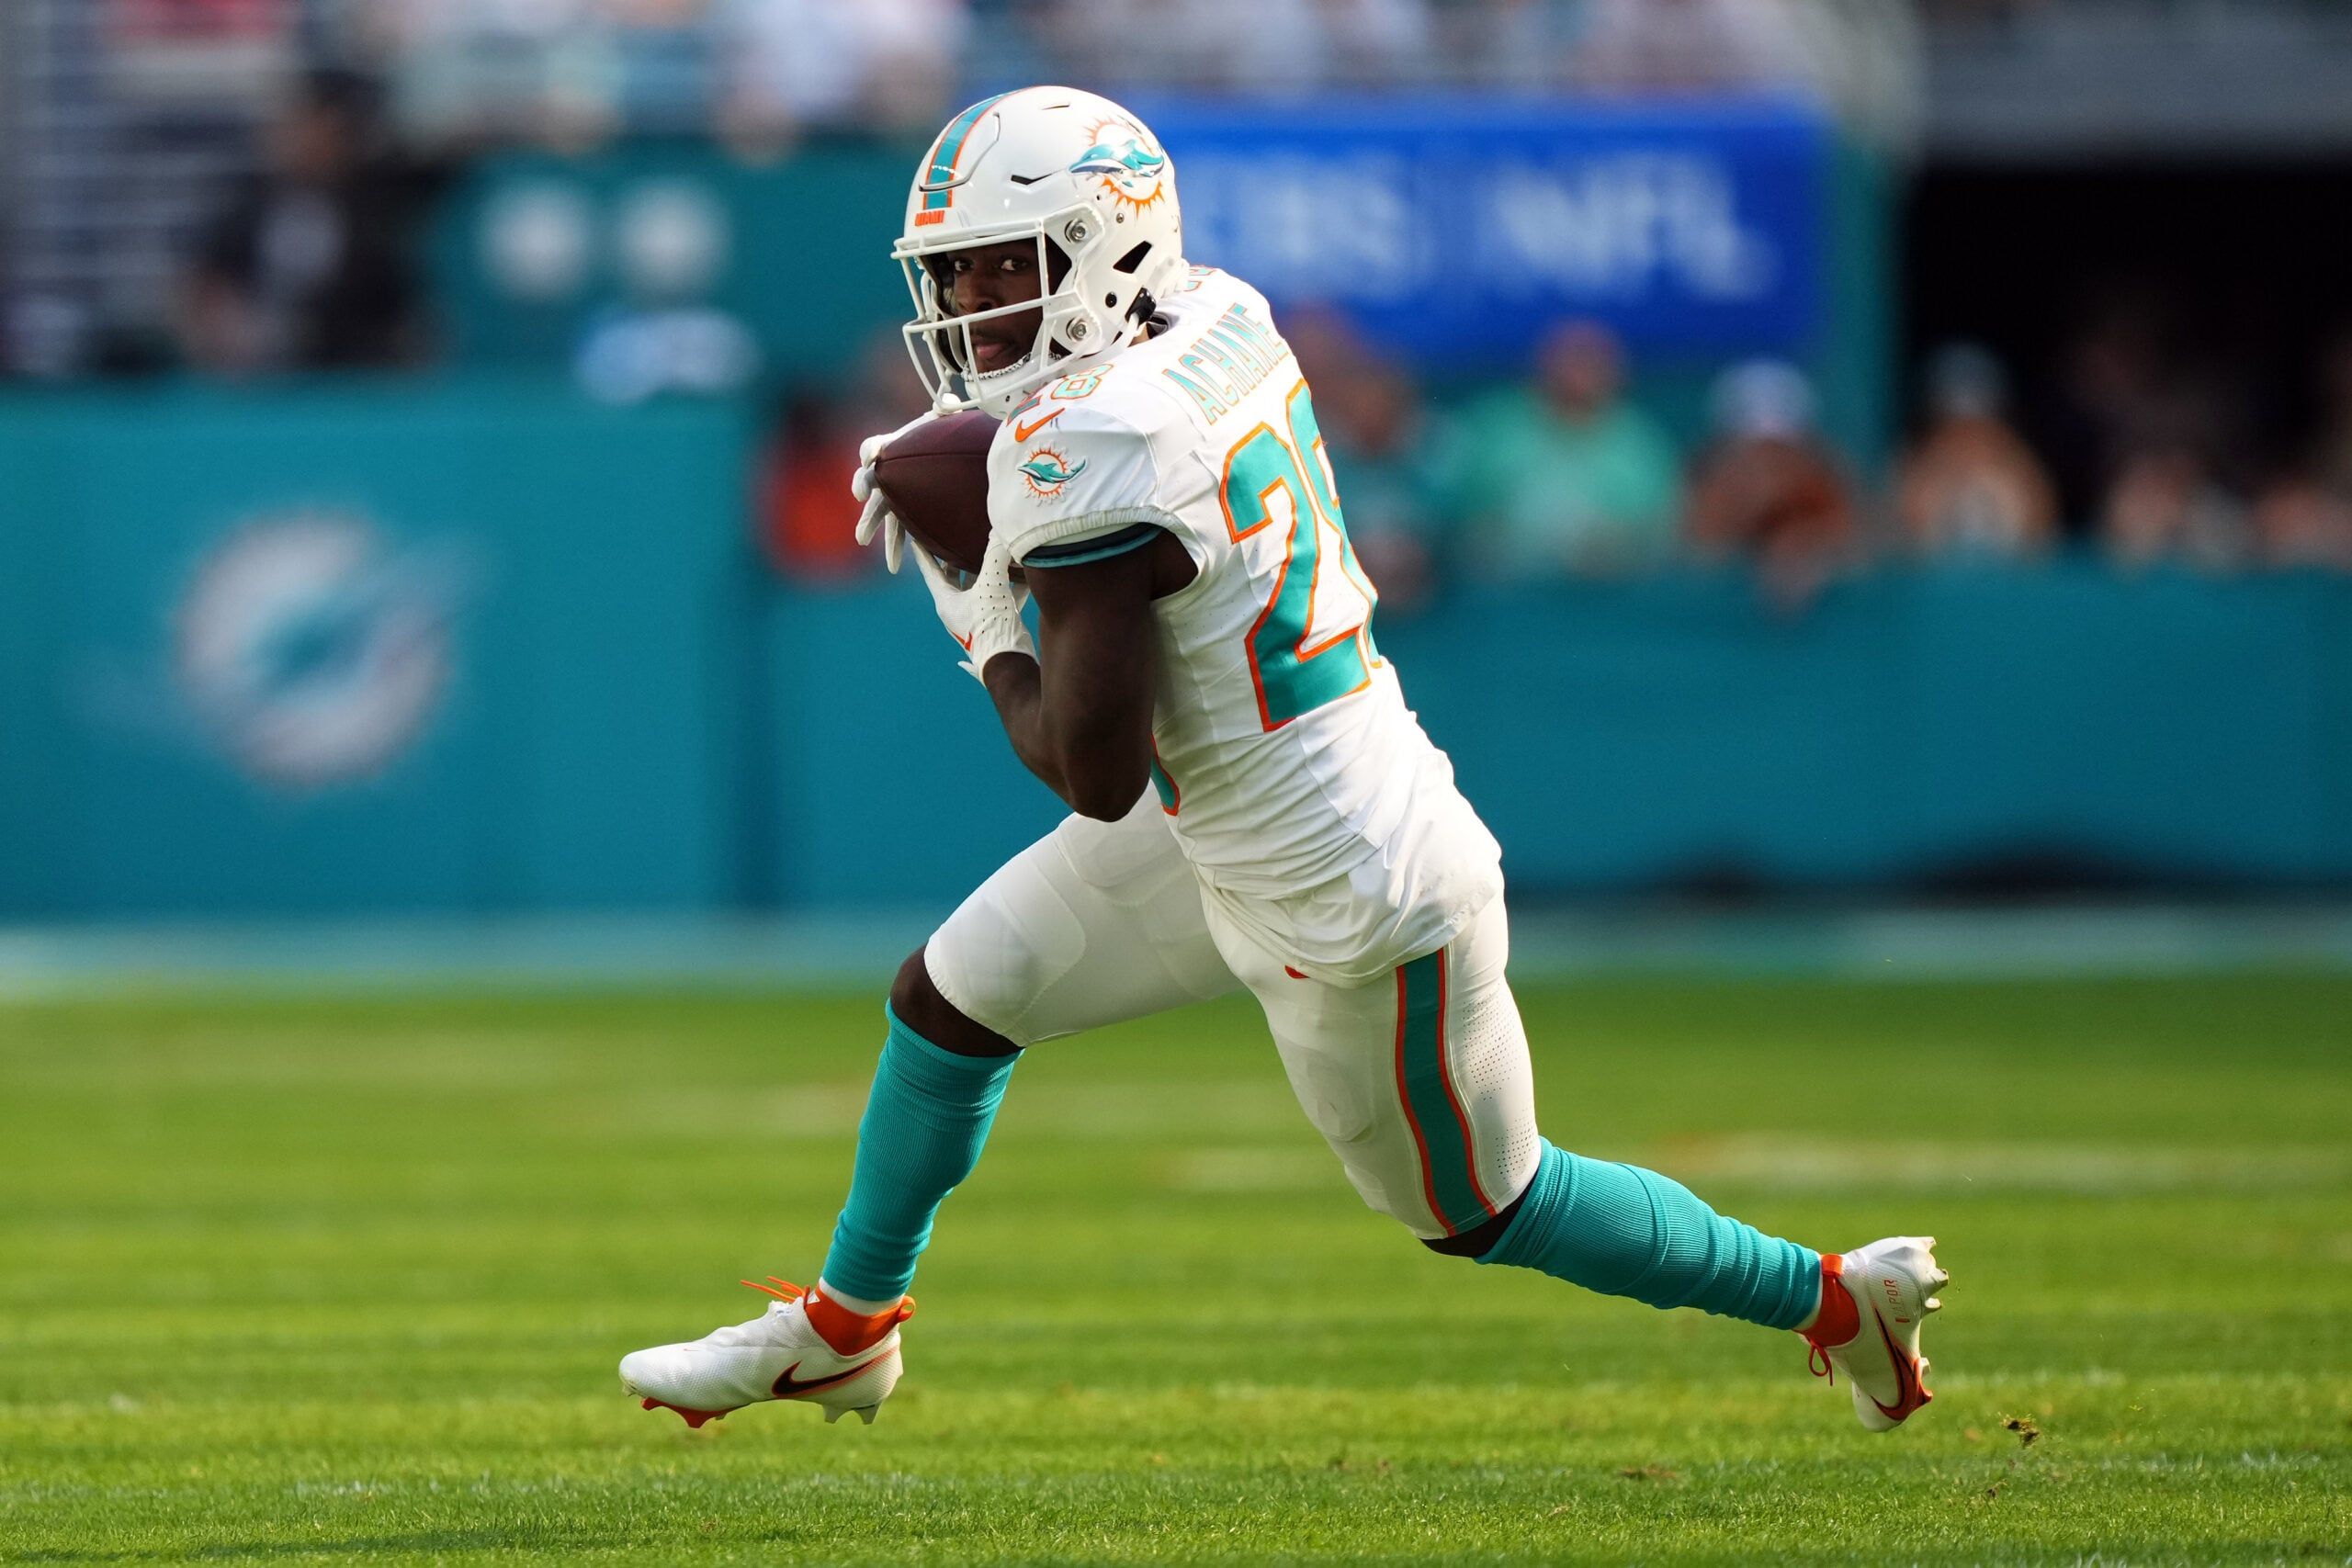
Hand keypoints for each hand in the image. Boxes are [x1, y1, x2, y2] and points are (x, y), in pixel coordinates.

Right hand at [850, 409, 942, 573]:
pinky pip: (901, 532)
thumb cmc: (942, 438)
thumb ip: (946, 411)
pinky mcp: (906, 514)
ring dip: (875, 529)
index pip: (873, 447)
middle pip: (870, 486)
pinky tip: (898, 567)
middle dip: (865, 502)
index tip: (870, 462)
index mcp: (891, 448)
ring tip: (869, 545)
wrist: (948, 459)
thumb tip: (950, 402)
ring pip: (882, 514)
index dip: (871, 452)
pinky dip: (898, 548)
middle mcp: (887, 473)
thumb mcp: (944, 422)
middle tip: (861, 519)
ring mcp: (895, 496)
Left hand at [913, 536, 1034, 682]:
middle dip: (956, 558)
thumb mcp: (992, 586)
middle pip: (953, 578)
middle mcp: (958, 609)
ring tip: (991, 550)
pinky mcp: (996, 622)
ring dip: (986, 571)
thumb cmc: (992, 627)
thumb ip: (995, 557)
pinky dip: (1010, 585)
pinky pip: (1002, 598)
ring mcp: (977, 617)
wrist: (1009, 663)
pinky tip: (1023, 574)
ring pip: (979, 587)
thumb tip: (999, 532)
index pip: (930, 571)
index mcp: (946, 601)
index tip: (917, 537)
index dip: (924, 552)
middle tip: (956, 538)